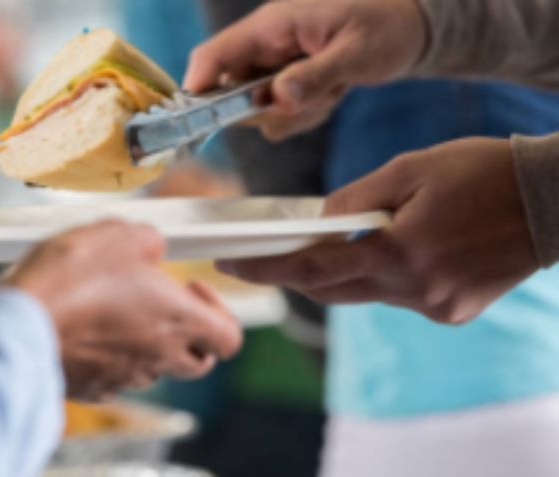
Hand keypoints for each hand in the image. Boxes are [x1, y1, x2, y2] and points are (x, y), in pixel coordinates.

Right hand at [3, 221, 242, 399]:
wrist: (18, 324)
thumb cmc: (69, 280)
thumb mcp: (118, 234)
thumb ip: (148, 240)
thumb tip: (152, 246)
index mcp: (177, 321)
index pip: (229, 338)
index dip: (220, 313)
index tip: (193, 289)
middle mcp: (157, 357)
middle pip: (199, 362)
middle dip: (192, 336)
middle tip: (167, 307)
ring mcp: (124, 377)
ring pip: (156, 370)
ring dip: (150, 345)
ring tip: (121, 313)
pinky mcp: (92, 387)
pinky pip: (116, 379)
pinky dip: (114, 360)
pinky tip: (92, 333)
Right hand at [183, 0, 426, 140]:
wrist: (411, 27)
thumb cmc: (387, 26)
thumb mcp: (357, 51)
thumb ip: (316, 75)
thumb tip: (279, 99)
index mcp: (271, 26)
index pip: (213, 55)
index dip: (198, 88)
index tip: (203, 121)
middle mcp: (265, 45)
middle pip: (230, 92)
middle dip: (267, 109)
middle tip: (311, 100)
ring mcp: (273, 64)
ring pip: (256, 109)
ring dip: (293, 113)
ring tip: (332, 90)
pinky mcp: (285, 81)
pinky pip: (278, 114)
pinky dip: (305, 115)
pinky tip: (333, 93)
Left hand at [217, 138, 538, 324]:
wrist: (553, 203)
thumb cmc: (482, 173)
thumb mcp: (411, 169)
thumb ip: (357, 199)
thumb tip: (320, 220)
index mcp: (397, 253)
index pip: (311, 269)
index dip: (266, 270)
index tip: (229, 266)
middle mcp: (412, 290)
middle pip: (331, 289)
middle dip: (294, 274)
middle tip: (262, 257)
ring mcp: (433, 306)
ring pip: (364, 294)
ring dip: (343, 271)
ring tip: (331, 244)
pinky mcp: (451, 312)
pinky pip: (397, 296)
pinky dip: (382, 276)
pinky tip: (391, 251)